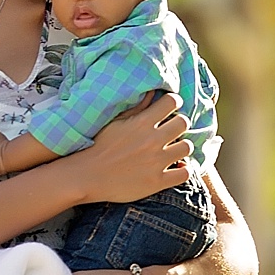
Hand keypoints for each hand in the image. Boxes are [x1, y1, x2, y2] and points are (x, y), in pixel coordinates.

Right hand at [68, 92, 190, 204]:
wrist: (87, 176)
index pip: (171, 102)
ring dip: (181, 146)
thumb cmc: (98, 146)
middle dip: (179, 123)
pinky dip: (183, 169)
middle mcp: (152, 140)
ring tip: (174, 148)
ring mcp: (156, 162)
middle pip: (183, 123)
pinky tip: (176, 167)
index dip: (173, 102)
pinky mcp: (157, 182)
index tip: (170, 107)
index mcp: (141, 122)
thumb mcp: (115, 122)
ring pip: (187, 147)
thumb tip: (151, 92)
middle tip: (172, 128)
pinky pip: (185, 173)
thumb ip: (136, 107)